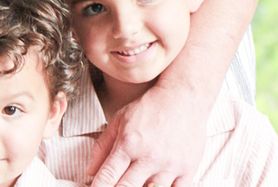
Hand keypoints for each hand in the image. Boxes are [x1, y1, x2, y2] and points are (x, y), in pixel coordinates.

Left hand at [87, 81, 209, 186]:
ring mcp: (169, 166)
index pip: (108, 175)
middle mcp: (148, 157)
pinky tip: (153, 186)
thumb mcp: (119, 120)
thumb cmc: (149, 108)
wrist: (183, 99)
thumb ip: (102, 146)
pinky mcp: (188, 171)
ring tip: (134, 183)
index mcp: (129, 143)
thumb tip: (90, 171)